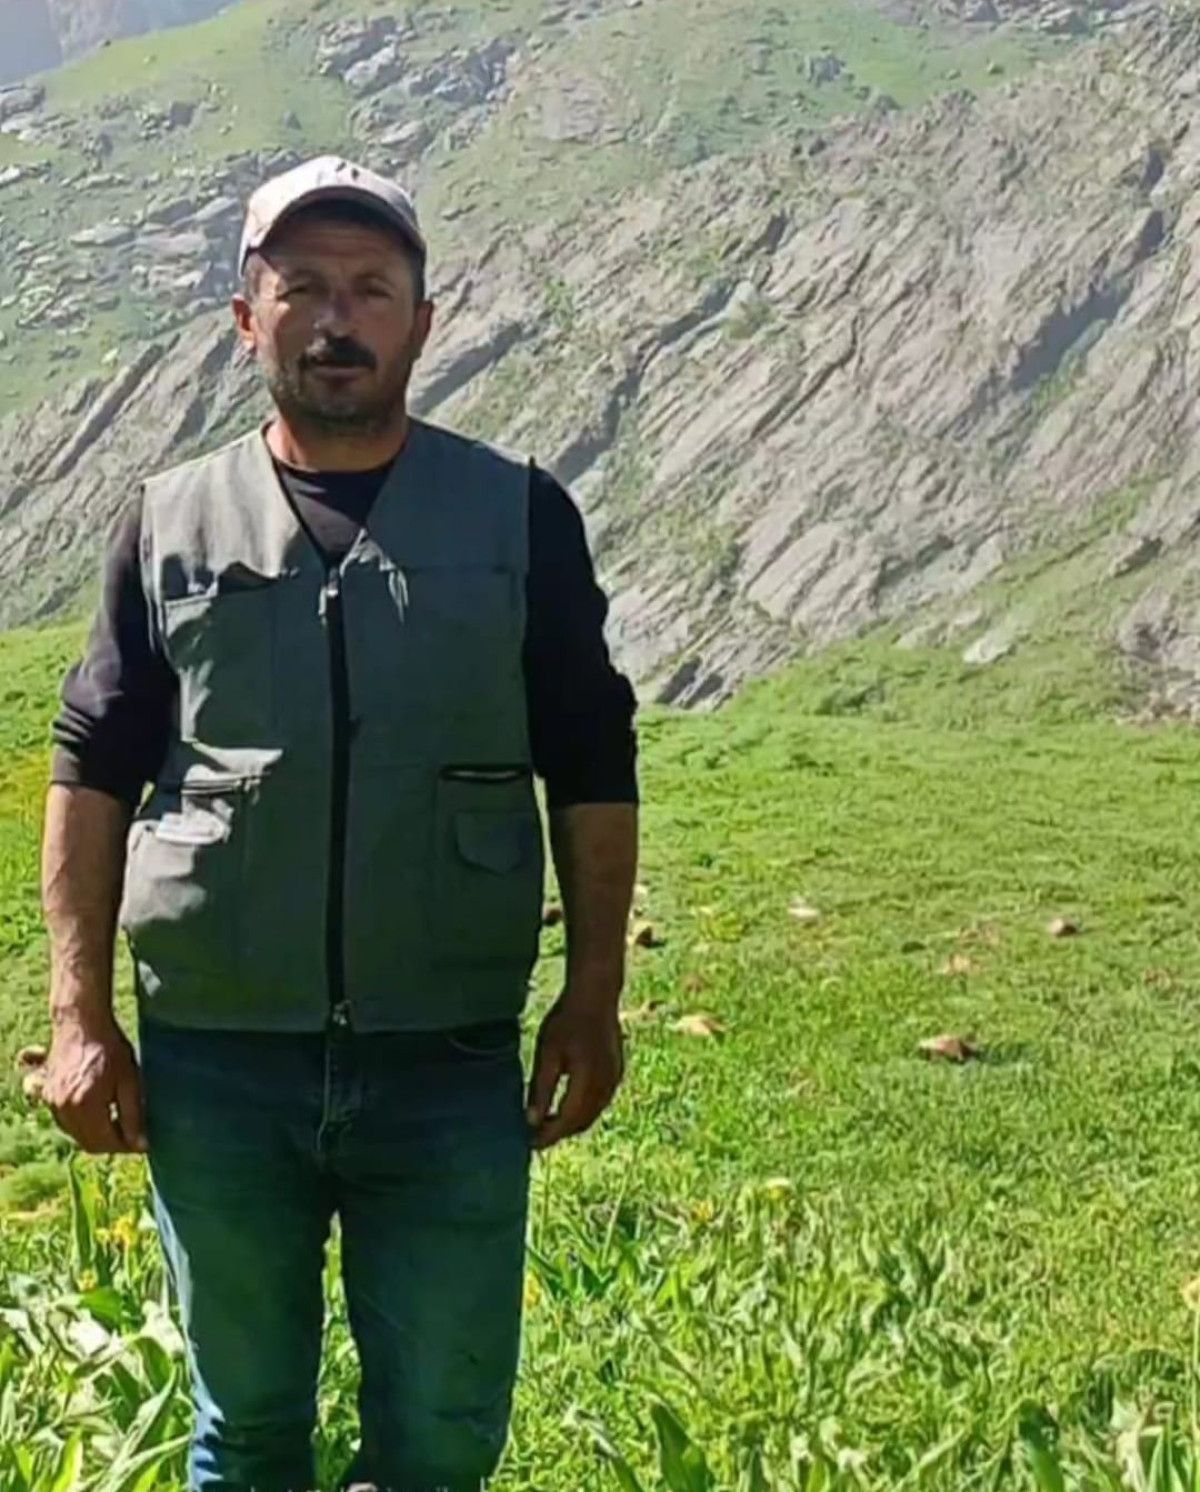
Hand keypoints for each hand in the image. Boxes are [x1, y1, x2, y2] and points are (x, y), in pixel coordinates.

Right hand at [42, 1014, 146, 1154]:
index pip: (106, 1143)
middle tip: (132, 1136)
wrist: (81, 1024)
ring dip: (97, 1136)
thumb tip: (140, 1145)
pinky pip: (66, 1123)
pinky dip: (84, 1125)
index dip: (125, 1146)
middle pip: (89, 1143)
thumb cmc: (110, 1048)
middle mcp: (65, 1109)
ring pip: (77, 1135)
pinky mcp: (48, 1097)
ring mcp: (53, 1104)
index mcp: (86, 1106)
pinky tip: (100, 1113)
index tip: (142, 1143)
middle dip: (112, 1144)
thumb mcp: (130, 1080)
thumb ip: (134, 1115)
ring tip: (118, 1124)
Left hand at [525, 992, 624, 1151]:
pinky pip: (601, 1100)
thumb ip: (540, 1088)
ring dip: (573, 1123)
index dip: (549, 1135)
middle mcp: (605, 1084)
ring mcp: (615, 1078)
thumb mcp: (547, 1053)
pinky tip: (570, 1104)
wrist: (596, 995)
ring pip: (593, 1113)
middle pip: (582, 1122)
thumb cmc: (566, 1020)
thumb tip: (532, 1121)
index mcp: (587, 1081)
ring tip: (550, 1123)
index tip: (531, 1144)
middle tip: (537, 1136)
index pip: (566, 1120)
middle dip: (560, 1132)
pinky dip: (585, 1110)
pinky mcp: (617, 1071)